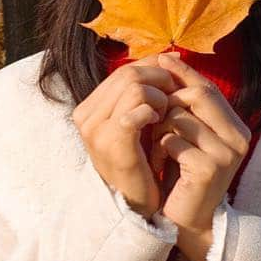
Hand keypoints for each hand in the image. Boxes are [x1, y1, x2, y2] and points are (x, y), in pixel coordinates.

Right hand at [72, 53, 177, 219]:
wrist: (136, 205)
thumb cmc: (140, 163)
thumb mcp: (137, 122)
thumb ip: (145, 90)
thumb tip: (170, 55)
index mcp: (88, 109)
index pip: (122, 71)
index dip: (153, 70)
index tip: (172, 84)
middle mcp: (85, 117)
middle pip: (127, 73)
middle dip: (158, 80)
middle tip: (174, 97)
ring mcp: (95, 130)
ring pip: (133, 86)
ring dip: (159, 96)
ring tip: (166, 112)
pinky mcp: (112, 142)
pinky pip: (136, 108)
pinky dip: (154, 110)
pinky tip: (161, 123)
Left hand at [148, 52, 250, 260]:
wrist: (185, 220)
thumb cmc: (180, 174)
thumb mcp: (185, 134)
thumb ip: (182, 105)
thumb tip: (167, 58)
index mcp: (235, 126)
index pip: (208, 88)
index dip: (184, 72)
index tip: (160, 59)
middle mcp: (238, 138)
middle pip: (197, 95)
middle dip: (167, 101)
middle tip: (151, 116)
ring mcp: (226, 154)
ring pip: (180, 117)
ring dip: (158, 130)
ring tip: (155, 148)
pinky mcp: (209, 169)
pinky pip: (173, 142)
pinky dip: (159, 150)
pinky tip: (159, 165)